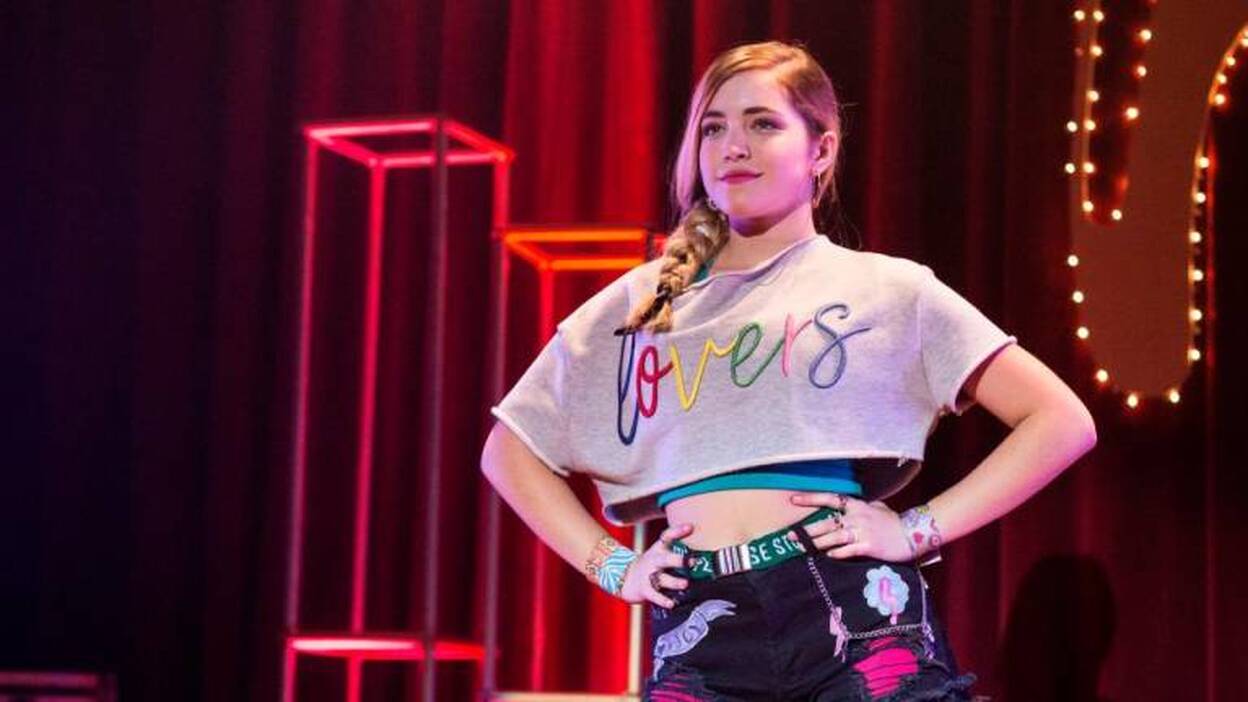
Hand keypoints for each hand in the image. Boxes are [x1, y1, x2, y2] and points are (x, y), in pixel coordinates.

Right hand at [618, 522, 693, 608]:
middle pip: (665, 559)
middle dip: (679, 560)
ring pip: (662, 578)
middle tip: (692, 562)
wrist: (624, 576)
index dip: (678, 531)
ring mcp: (648, 575)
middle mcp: (654, 561)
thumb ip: (677, 554)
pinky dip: (663, 600)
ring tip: (685, 584)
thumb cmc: (650, 566)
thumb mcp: (659, 554)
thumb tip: (703, 557)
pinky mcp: (645, 589)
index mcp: (658, 550)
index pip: (667, 537)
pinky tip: (671, 603)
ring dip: (674, 581)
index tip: (690, 527)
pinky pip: (654, 595)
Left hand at [786, 493, 913, 562]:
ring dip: (815, 544)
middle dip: (806, 531)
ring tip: (800, 549)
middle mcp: (856, 517)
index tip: (792, 499)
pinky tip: (826, 556)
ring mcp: (861, 532)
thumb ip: (862, 507)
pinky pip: (847, 551)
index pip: (830, 498)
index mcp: (857, 506)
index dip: (810, 498)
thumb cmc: (894, 522)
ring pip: (832, 537)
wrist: (913, 534)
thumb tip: (849, 505)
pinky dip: (836, 554)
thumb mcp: (877, 508)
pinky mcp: (868, 546)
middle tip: (789, 536)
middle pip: (826, 522)